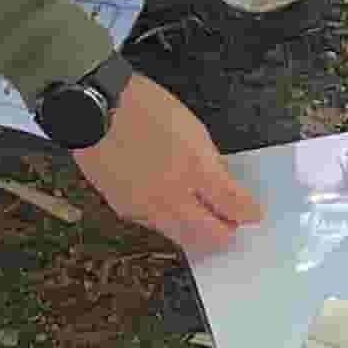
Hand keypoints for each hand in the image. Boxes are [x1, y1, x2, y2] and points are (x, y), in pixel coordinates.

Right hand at [72, 69, 264, 256]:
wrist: (96, 110)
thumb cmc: (141, 108)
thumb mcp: (191, 127)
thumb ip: (210, 160)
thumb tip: (223, 183)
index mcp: (195, 167)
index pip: (234, 206)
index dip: (248, 212)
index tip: (251, 213)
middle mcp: (173, 194)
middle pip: (213, 235)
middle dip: (226, 232)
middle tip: (230, 223)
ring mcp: (148, 207)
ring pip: (184, 239)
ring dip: (199, 234)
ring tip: (204, 221)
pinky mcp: (127, 210)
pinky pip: (157, 227)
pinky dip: (170, 223)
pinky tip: (171, 209)